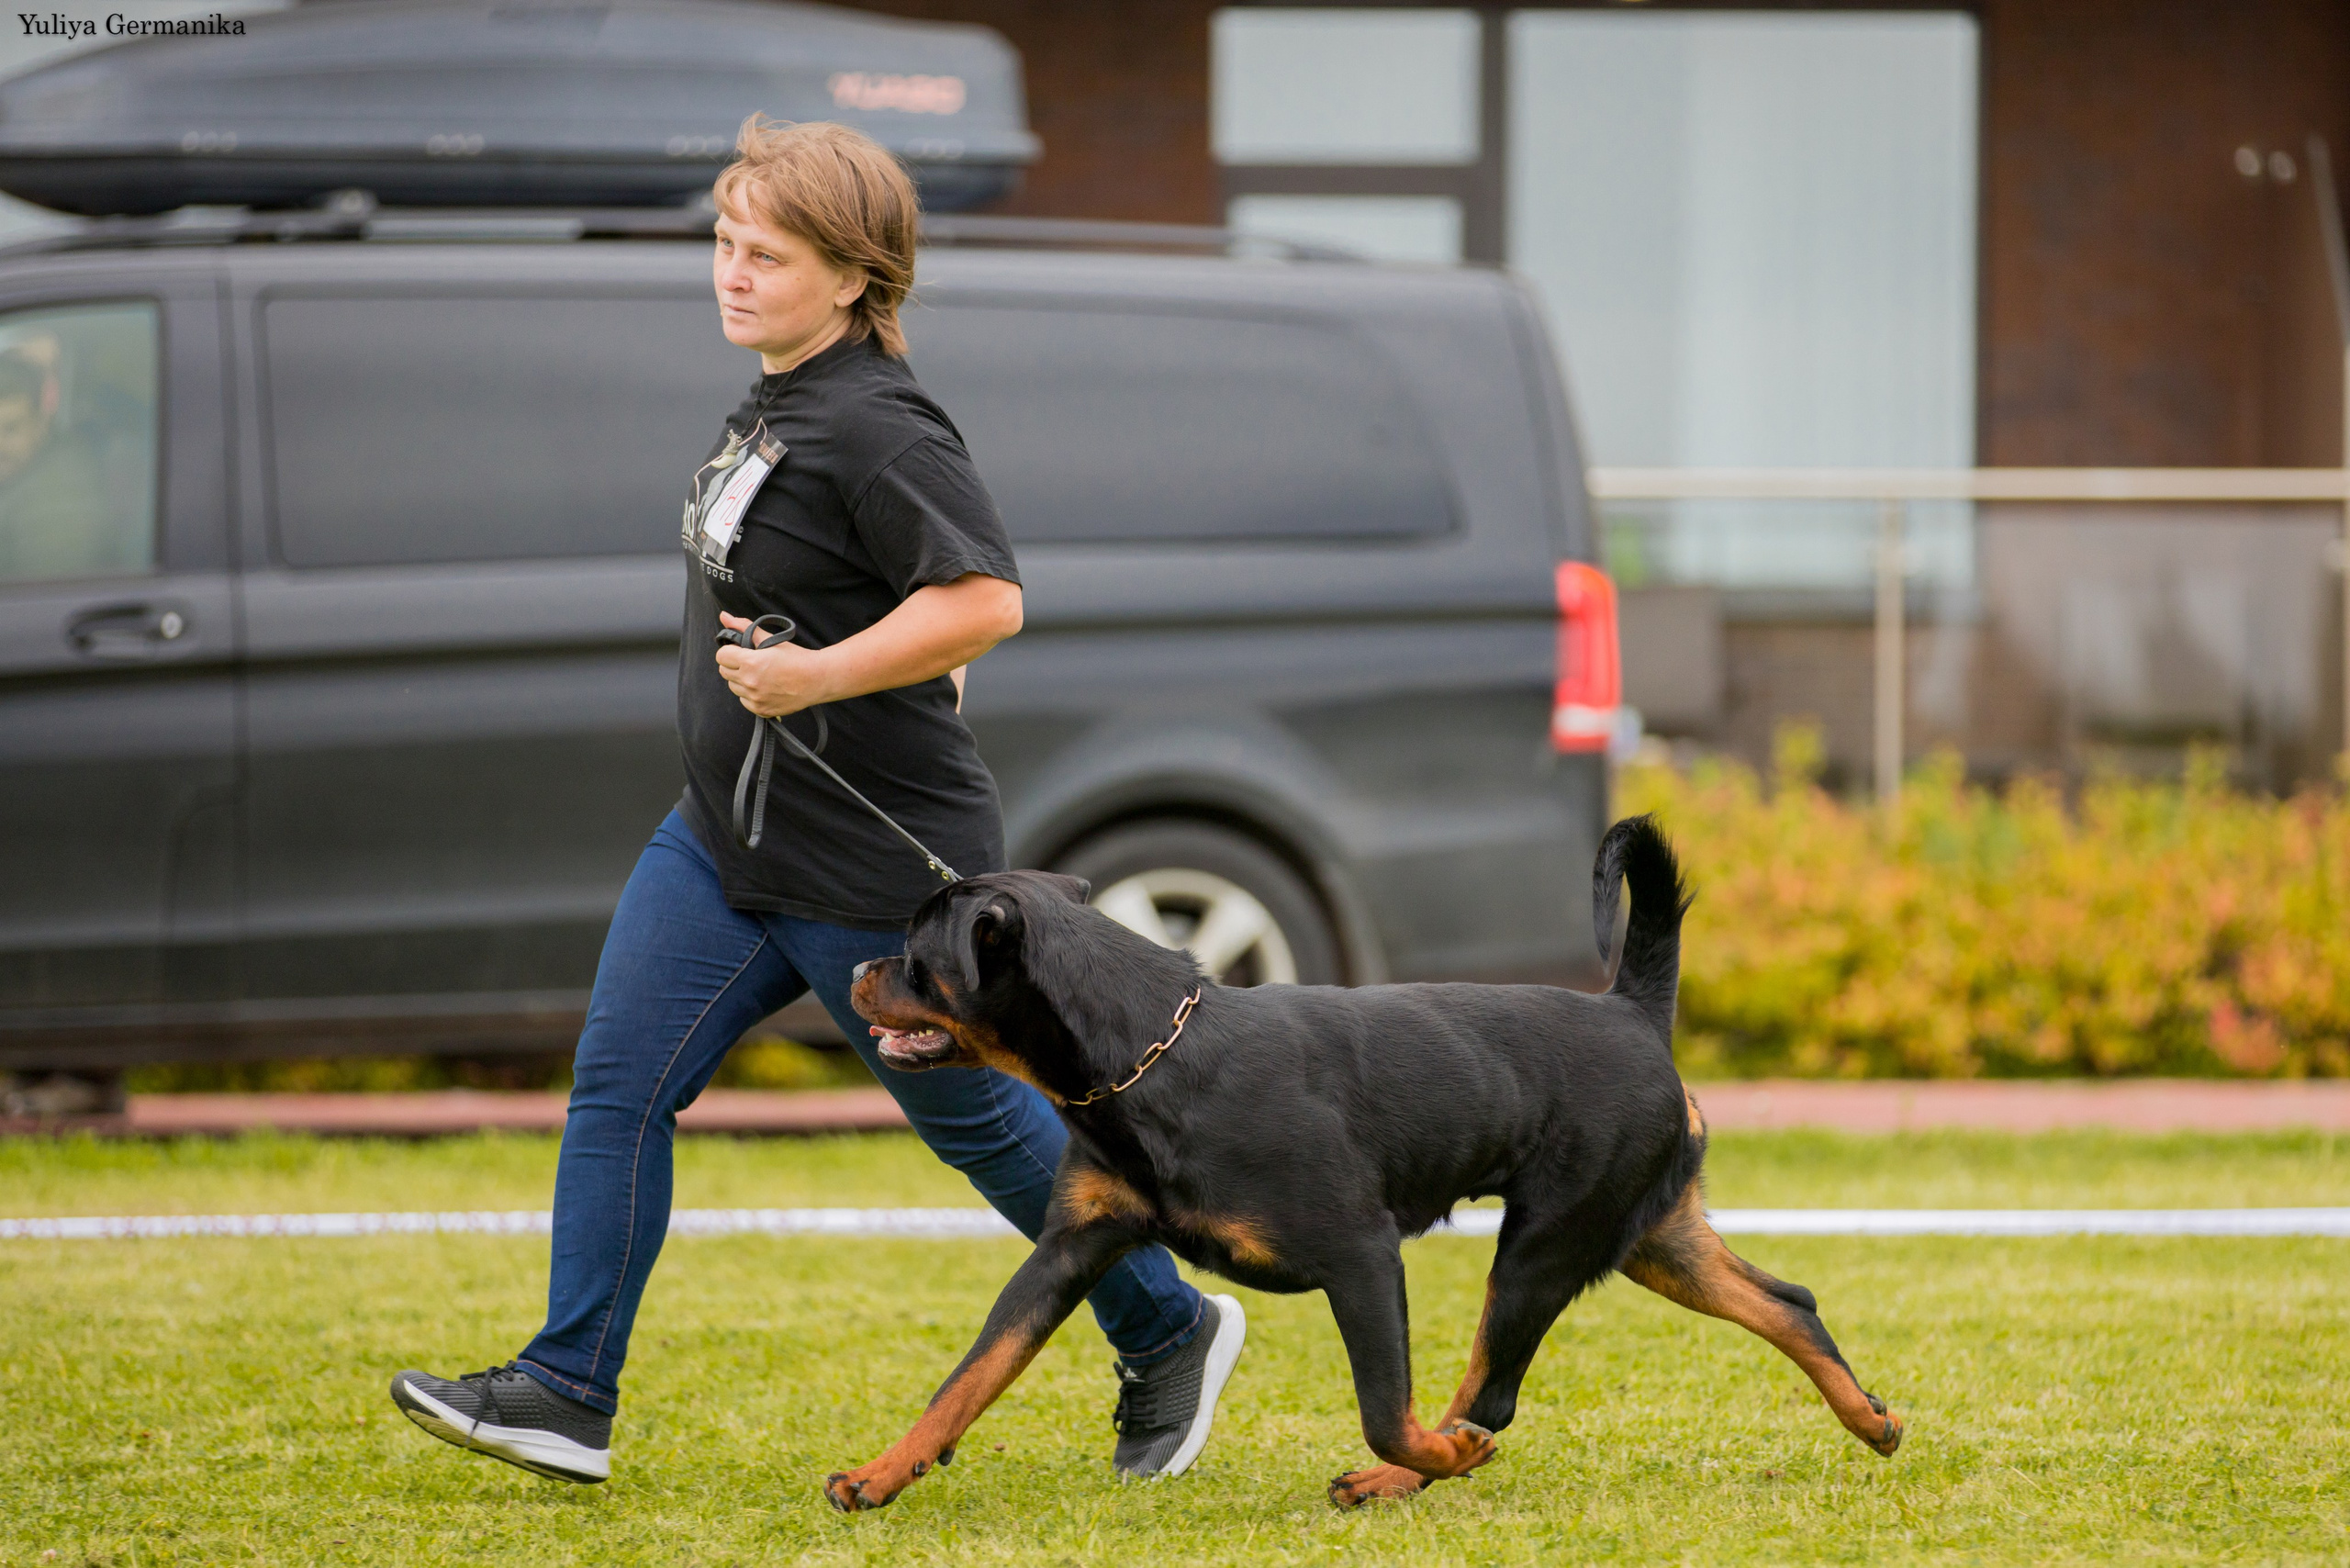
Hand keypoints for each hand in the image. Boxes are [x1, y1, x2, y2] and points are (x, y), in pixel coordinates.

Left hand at [715, 612, 836, 717]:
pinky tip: (765, 687)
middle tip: (751, 661)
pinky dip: (750, 694)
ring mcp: (755, 698)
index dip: (730, 651)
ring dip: (741, 680)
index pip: (721, 656)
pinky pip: (744, 700)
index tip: (741, 651)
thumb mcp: (771, 639)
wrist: (817, 679)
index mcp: (751, 662)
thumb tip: (724, 616)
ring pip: (733, 687)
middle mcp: (750, 682)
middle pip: (724, 671)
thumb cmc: (796, 658)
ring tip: (760, 675)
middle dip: (734, 664)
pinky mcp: (761, 710)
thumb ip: (744, 627)